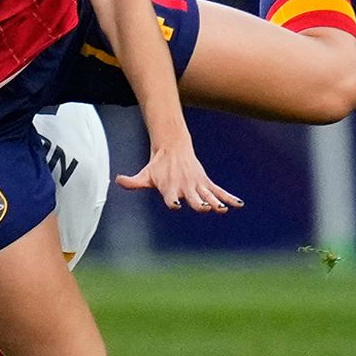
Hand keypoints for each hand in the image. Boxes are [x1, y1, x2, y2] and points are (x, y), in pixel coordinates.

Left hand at [114, 143, 242, 212]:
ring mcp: (197, 184)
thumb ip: (132, 182)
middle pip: (193, 198)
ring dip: (216, 202)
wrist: (173, 147)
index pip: (170, 197)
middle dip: (198, 203)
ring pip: (208, 195)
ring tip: (223, 209)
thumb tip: (117, 180)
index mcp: (169, 187)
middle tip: (204, 208)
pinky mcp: (205, 182)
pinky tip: (239, 204)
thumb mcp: (144, 175)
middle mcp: (184, 187)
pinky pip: (219, 190)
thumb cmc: (157, 166)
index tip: (175, 205)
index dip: (172, 201)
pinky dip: (229, 197)